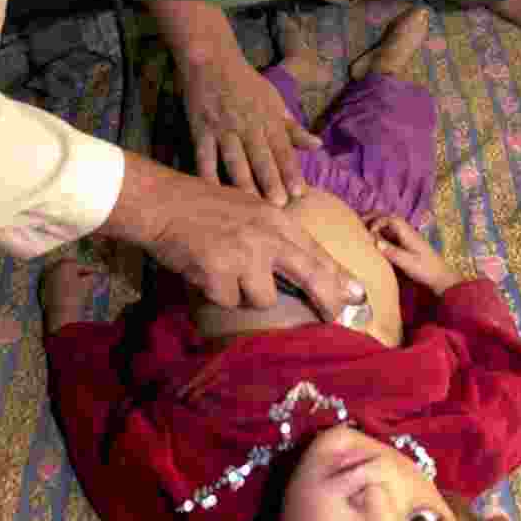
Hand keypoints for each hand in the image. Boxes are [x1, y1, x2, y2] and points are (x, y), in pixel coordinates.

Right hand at [102, 150, 365, 315]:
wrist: (163, 203)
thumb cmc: (202, 207)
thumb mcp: (249, 210)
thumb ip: (275, 235)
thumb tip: (301, 265)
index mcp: (276, 218)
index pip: (316, 251)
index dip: (339, 276)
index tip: (357, 294)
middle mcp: (267, 236)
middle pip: (311, 274)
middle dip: (329, 299)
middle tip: (339, 317)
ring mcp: (245, 255)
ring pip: (264, 298)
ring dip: (246, 293)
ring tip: (224, 270)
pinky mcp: (221, 274)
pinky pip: (230, 301)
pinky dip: (218, 294)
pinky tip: (205, 271)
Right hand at [181, 48, 321, 205]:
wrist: (212, 60)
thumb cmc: (246, 83)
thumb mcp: (274, 101)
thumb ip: (293, 128)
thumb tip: (318, 145)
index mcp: (268, 119)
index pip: (283, 149)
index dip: (291, 171)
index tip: (300, 193)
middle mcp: (248, 124)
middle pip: (261, 157)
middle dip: (270, 181)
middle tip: (279, 206)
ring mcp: (223, 128)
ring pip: (234, 159)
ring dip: (243, 182)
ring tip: (250, 205)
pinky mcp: (201, 129)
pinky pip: (204, 156)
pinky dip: (206, 175)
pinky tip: (212, 193)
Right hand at [365, 214, 460, 293]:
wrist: (441, 278)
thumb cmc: (426, 270)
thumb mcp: (408, 263)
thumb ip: (392, 252)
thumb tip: (375, 241)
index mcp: (409, 233)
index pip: (392, 219)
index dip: (378, 221)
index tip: (370, 233)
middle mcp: (407, 232)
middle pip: (389, 218)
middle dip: (374, 218)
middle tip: (359, 222)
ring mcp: (406, 239)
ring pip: (389, 226)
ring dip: (376, 225)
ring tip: (362, 229)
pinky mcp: (405, 246)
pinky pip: (390, 235)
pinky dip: (380, 234)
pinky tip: (372, 240)